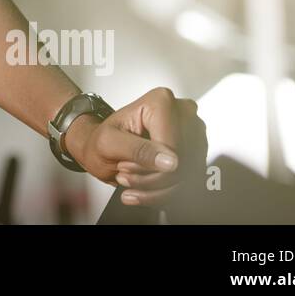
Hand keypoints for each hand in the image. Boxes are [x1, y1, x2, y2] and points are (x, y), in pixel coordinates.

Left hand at [65, 87, 207, 207]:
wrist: (99, 149)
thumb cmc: (102, 140)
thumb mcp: (108, 143)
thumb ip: (138, 150)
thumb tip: (171, 161)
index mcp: (160, 102)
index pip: (173, 148)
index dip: (149, 168)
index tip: (125, 168)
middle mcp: (182, 114)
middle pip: (182, 164)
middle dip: (151, 180)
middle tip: (125, 176)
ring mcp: (192, 134)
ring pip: (186, 178)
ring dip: (156, 190)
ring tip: (130, 182)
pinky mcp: (195, 154)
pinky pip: (187, 183)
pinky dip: (162, 193)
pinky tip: (143, 190)